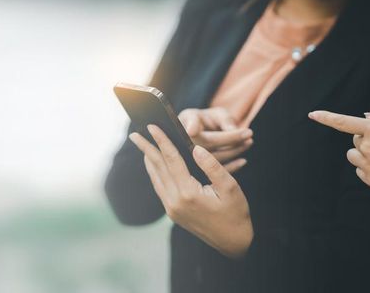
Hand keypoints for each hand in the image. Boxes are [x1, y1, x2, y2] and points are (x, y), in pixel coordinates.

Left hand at [128, 124, 252, 257]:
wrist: (233, 242)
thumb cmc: (235, 213)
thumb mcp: (230, 187)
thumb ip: (212, 166)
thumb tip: (196, 148)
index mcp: (189, 193)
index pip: (171, 160)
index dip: (162, 141)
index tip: (152, 126)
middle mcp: (175, 202)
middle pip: (158, 168)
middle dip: (146, 149)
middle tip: (134, 133)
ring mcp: (172, 209)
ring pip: (156, 179)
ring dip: (148, 160)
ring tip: (141, 145)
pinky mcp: (173, 213)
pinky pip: (160, 188)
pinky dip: (155, 174)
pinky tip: (154, 165)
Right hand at [178, 108, 252, 171]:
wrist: (204, 135)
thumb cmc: (211, 121)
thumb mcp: (217, 114)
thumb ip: (225, 119)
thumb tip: (232, 130)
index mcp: (187, 124)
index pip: (192, 125)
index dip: (190, 127)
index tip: (192, 130)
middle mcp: (185, 142)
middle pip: (208, 142)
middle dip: (231, 138)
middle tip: (249, 133)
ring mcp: (191, 158)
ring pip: (213, 157)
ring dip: (234, 151)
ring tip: (249, 142)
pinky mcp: (201, 170)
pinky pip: (215, 171)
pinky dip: (232, 167)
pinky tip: (243, 161)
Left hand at [308, 111, 369, 200]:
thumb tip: (364, 118)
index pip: (345, 122)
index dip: (327, 117)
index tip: (312, 114)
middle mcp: (368, 145)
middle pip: (355, 139)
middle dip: (366, 139)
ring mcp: (367, 163)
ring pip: (354, 154)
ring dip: (364, 154)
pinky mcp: (368, 178)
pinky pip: (360, 169)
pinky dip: (369, 168)